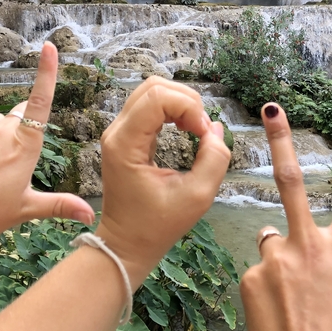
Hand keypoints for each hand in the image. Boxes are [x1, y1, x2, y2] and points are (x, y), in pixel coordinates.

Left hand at [0, 42, 93, 253]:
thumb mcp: (25, 210)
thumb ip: (59, 205)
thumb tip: (89, 215)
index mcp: (24, 146)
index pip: (40, 101)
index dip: (46, 73)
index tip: (48, 48)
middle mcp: (2, 131)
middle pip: (19, 116)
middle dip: (23, 128)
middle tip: (16, 163)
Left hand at [95, 76, 231, 283]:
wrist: (125, 244)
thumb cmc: (157, 226)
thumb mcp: (197, 198)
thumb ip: (214, 159)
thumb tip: (215, 129)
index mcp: (125, 144)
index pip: (157, 97)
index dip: (189, 107)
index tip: (203, 135)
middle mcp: (116, 131)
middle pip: (154, 86)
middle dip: (186, 101)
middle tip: (201, 131)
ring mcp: (118, 131)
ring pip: (152, 91)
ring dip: (181, 104)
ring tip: (195, 130)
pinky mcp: (126, 135)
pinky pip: (150, 106)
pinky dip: (173, 111)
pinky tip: (185, 130)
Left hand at [240, 104, 331, 330]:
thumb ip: (328, 259)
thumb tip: (300, 245)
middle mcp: (309, 247)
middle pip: (292, 182)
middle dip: (280, 140)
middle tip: (269, 107)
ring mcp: (276, 259)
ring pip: (270, 239)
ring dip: (277, 260)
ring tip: (287, 297)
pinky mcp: (250, 277)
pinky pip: (255, 273)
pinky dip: (263, 289)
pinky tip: (273, 313)